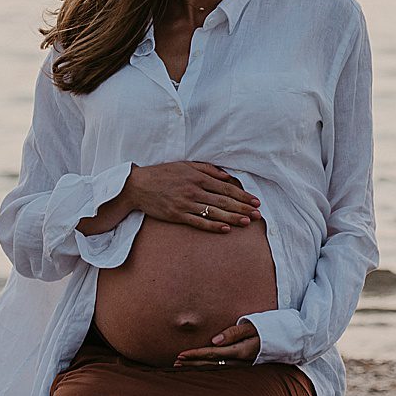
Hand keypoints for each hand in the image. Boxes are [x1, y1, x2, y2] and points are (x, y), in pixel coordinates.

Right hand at [127, 161, 259, 232]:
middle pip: (224, 201)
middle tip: (258, 214)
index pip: (226, 188)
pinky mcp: (177, 215)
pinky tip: (226, 229)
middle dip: (243, 208)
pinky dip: (213, 226)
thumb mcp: (186, 165)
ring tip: (247, 222)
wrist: (138, 185)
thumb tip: (227, 177)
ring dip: (233, 218)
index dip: (243, 196)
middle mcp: (194, 190)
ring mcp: (185, 204)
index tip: (255, 201)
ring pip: (214, 213)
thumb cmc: (163, 174)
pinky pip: (198, 222)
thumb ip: (207, 170)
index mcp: (198, 177)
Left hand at [173, 319, 260, 365]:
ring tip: (182, 365)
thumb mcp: (252, 326)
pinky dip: (208, 367)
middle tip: (175, 362)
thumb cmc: (268, 328)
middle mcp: (239, 361)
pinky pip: (221, 367)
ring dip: (197, 367)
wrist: (285, 339)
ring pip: (214, 367)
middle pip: (210, 364)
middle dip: (192, 363)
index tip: (180, 355)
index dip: (195, 355)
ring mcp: (241, 365)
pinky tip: (200, 366)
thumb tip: (214, 340)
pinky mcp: (242, 365)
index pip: (212, 353)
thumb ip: (234, 333)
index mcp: (240, 351)